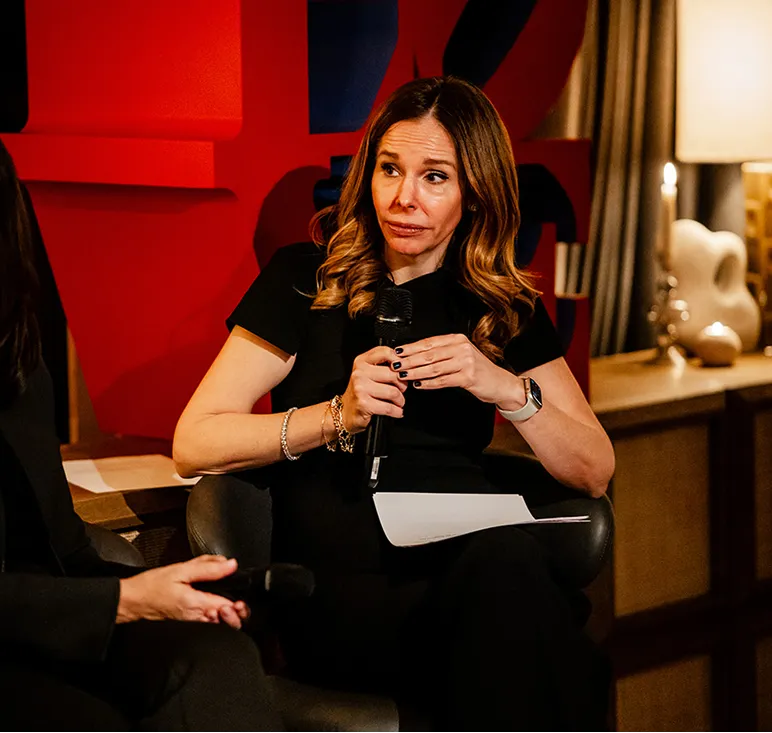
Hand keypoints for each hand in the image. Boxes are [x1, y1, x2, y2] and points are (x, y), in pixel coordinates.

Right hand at [117, 555, 249, 628]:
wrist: (131, 600)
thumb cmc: (151, 586)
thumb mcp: (181, 570)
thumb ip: (208, 568)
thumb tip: (230, 565)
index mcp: (196, 604)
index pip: (228, 609)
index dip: (239, 604)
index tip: (240, 595)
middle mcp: (197, 617)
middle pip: (227, 623)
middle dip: (236, 613)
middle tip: (237, 602)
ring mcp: (193, 622)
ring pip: (219, 622)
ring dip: (227, 612)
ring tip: (224, 600)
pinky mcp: (188, 621)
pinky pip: (208, 618)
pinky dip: (215, 610)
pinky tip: (212, 599)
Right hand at [341, 345, 406, 432]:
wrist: (345, 411)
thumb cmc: (360, 392)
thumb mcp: (367, 373)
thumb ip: (382, 365)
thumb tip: (405, 365)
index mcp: (361, 361)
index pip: (385, 352)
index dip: (399, 361)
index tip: (403, 370)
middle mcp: (359, 373)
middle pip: (393, 374)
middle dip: (403, 385)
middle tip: (402, 390)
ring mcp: (360, 388)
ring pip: (393, 392)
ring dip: (400, 400)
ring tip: (399, 402)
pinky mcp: (364, 404)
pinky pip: (389, 407)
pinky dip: (397, 411)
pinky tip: (397, 411)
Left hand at [391, 334, 524, 406]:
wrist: (500, 383)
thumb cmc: (478, 370)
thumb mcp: (461, 355)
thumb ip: (441, 353)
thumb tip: (414, 355)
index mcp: (457, 339)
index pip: (428, 342)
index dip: (411, 348)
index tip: (397, 353)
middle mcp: (461, 347)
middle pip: (428, 354)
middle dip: (409, 361)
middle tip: (395, 365)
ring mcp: (466, 362)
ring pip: (433, 368)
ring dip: (415, 372)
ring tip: (402, 376)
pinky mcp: (468, 377)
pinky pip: (443, 381)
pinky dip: (428, 383)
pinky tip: (418, 384)